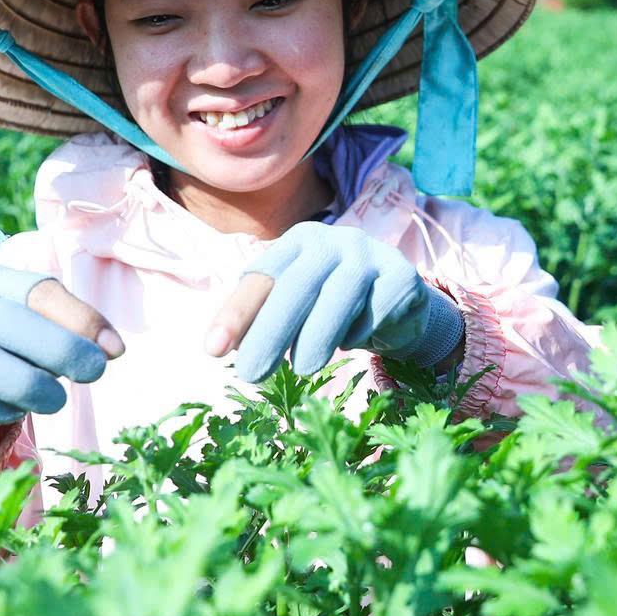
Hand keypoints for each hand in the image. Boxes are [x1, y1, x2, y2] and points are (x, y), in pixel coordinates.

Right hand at [0, 264, 122, 447]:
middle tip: (94, 373)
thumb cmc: (9, 347)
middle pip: (7, 322)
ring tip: (56, 399)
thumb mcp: (41, 327)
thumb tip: (113, 348)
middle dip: (59, 349)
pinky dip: (6, 410)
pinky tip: (14, 407)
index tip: (115, 349)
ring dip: (35, 388)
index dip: (80, 318)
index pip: (39, 290)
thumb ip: (76, 329)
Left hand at [204, 223, 464, 383]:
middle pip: (298, 285)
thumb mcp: (293, 307)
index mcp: (299, 242)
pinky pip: (377, 309)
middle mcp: (334, 240)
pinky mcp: (402, 276)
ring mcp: (371, 254)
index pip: (262, 277)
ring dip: (317, 337)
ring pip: (339, 295)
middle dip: (271, 332)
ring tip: (300, 369)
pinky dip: (359, 332)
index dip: (237, 314)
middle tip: (251, 375)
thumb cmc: (331, 307)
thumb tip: (220, 346)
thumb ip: (260, 319)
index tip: (214, 350)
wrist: (397, 305)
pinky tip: (350, 343)